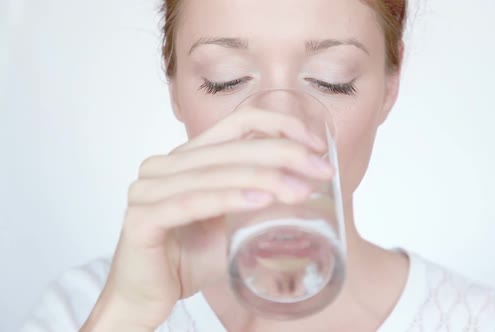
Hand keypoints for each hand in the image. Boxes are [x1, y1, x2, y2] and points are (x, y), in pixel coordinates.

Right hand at [82, 108, 332, 329]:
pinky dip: (229, 199)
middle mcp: (164, 166)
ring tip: (300, 190)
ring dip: (264, 178)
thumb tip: (307, 189)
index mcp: (186, 158)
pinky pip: (192, 203)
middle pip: (232, 146)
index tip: (316, 144)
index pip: (236, 122)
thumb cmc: (187, 259)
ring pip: (215, 173)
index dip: (279, 124)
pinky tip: (262, 201)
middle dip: (283, 154)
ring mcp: (148, 190)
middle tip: (321, 170)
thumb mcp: (231, 223)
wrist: (146, 297)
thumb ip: (256, 200)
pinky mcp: (142, 219)